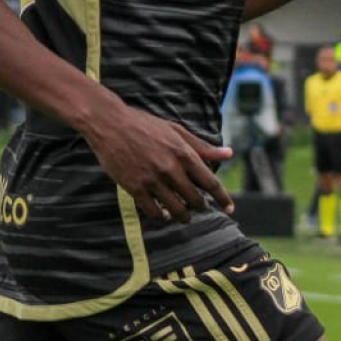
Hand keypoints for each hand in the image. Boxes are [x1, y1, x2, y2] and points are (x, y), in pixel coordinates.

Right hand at [82, 102, 234, 223]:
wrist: (110, 123)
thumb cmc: (144, 125)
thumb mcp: (176, 131)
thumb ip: (202, 146)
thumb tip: (229, 154)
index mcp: (184, 153)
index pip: (211, 182)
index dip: (223, 198)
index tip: (230, 208)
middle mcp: (171, 169)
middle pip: (195, 200)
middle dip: (201, 207)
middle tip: (200, 208)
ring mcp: (152, 180)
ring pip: (176, 210)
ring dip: (183, 216)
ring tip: (184, 216)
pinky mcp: (135, 188)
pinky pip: (153, 211)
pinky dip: (161, 216)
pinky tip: (163, 214)